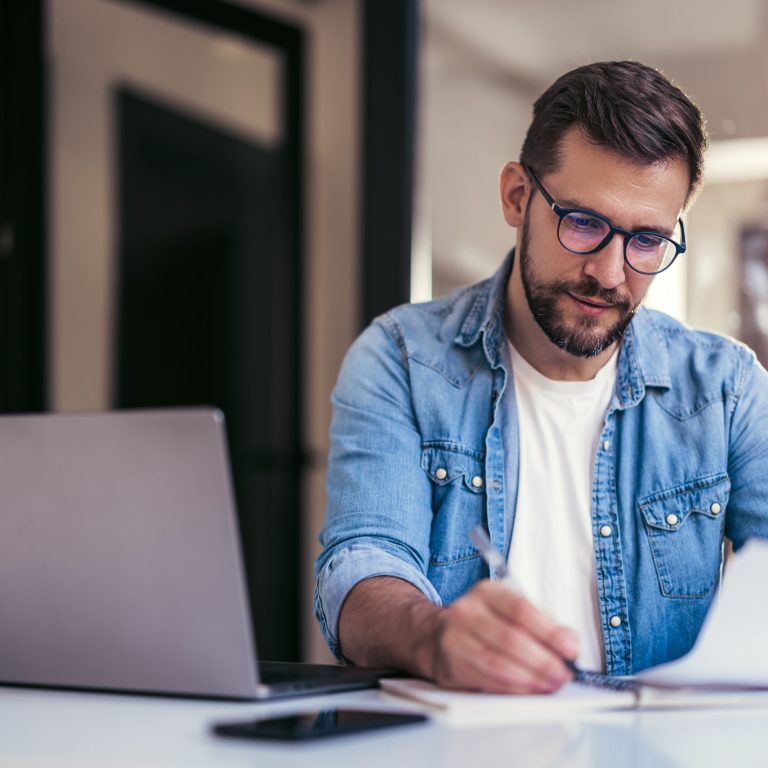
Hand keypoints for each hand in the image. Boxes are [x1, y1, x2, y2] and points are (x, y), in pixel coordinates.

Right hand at [428, 579, 578, 693]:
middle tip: (563, 674)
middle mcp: (467, 610)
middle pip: (510, 637)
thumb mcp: (509, 612)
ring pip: (498, 662)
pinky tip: (529, 689)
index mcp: (486, 591)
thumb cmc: (485, 623)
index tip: (570, 648)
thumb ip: (542, 624)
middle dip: (543, 660)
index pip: (520, 608)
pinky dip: (514, 688)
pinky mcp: (452, 663)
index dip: (548, 630)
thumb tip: (570, 643)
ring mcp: (456, 637)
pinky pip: (488, 679)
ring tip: (550, 684)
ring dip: (530, 678)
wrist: (441, 635)